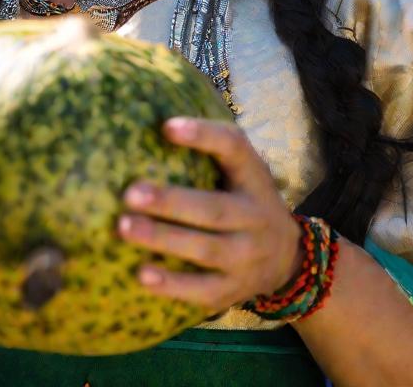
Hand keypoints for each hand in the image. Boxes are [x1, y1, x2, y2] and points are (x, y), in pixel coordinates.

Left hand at [118, 116, 300, 313]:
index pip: (235, 149)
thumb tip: (155, 121)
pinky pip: (202, 290)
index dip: (204, 136)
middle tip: (129, 192)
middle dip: (170, 201)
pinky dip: (172, 285)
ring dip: (162, 239)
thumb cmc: (245, 199)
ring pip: (205, 249)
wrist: (288, 258)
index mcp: (254, 178)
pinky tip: (141, 274)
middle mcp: (256, 217)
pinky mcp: (234, 290)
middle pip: (213, 209)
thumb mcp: (243, 171)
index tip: (167, 127)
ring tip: (124, 226)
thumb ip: (211, 149)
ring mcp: (248, 258)